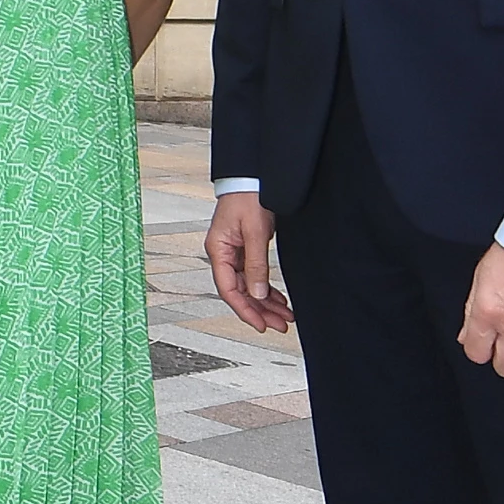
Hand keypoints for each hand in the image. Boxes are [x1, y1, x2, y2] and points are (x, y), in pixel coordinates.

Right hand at [206, 189, 290, 334]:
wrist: (251, 178)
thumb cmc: (248, 197)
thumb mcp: (256, 233)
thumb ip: (256, 265)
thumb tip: (258, 295)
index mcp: (218, 250)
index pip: (229, 290)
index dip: (245, 310)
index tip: (261, 325)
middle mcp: (223, 254)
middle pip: (240, 292)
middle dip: (260, 310)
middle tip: (280, 324)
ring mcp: (233, 252)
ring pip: (249, 286)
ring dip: (266, 302)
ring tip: (284, 315)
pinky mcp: (243, 249)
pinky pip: (253, 275)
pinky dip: (266, 288)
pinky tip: (278, 298)